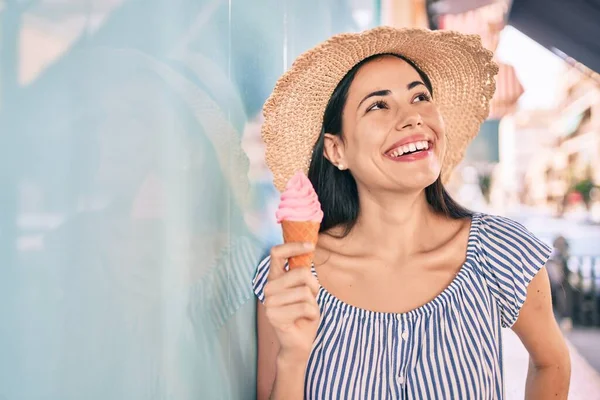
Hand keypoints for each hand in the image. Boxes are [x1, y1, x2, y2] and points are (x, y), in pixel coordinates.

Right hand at [264, 242, 320, 359]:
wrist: (299, 343)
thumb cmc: (304, 313)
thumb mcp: (306, 289)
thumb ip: (303, 272)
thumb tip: (308, 248)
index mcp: (275, 278)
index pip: (277, 253)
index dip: (293, 246)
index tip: (310, 246)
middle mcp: (268, 288)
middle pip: (301, 273)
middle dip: (314, 286)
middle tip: (310, 298)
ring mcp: (269, 302)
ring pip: (305, 292)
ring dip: (313, 303)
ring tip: (306, 311)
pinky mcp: (274, 316)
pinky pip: (305, 307)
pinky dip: (313, 314)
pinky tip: (305, 320)